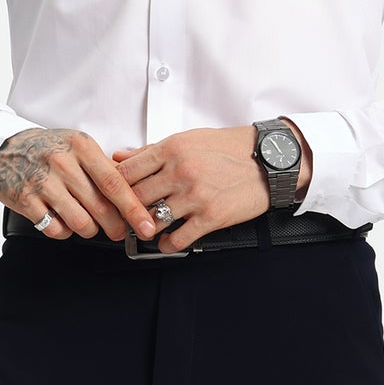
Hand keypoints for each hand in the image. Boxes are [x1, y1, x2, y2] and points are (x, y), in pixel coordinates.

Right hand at [0, 127, 160, 241]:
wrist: (4, 148)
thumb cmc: (48, 150)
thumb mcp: (79, 147)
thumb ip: (105, 167)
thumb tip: (137, 192)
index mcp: (81, 147)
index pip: (114, 183)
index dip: (133, 209)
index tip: (146, 225)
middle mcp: (62, 163)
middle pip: (100, 207)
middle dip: (115, 227)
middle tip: (118, 231)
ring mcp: (42, 182)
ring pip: (80, 223)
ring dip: (89, 230)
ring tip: (87, 224)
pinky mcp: (25, 200)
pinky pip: (56, 229)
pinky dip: (64, 232)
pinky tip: (63, 221)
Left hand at [109, 120, 313, 253]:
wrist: (269, 161)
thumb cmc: (229, 149)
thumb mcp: (189, 140)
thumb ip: (151, 151)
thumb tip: (119, 157)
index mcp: (172, 149)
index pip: (126, 171)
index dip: (114, 186)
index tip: (115, 195)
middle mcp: (180, 171)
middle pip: (134, 198)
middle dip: (127, 210)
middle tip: (127, 216)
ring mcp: (195, 196)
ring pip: (152, 220)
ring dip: (146, 228)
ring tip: (147, 228)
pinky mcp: (210, 217)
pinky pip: (176, 239)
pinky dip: (166, 244)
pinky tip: (167, 240)